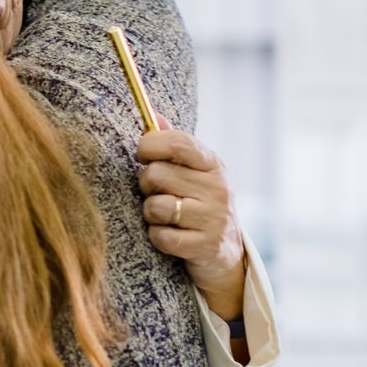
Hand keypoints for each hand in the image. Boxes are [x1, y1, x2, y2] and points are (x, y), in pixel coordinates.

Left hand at [135, 128, 247, 319]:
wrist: (226, 253)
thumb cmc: (200, 204)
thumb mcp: (194, 172)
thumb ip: (173, 144)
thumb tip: (152, 113)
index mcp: (212, 164)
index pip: (177, 143)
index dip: (149, 145)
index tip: (141, 155)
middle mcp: (217, 188)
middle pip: (157, 174)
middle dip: (146, 186)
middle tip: (156, 193)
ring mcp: (213, 218)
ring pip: (156, 206)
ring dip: (151, 213)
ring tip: (163, 216)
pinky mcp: (205, 246)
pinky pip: (161, 237)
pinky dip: (157, 237)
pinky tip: (169, 235)